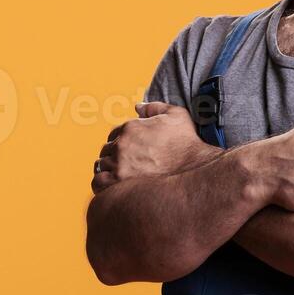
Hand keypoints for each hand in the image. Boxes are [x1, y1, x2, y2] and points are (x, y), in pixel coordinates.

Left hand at [92, 102, 215, 193]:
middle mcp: (121, 145)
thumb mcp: (177, 116)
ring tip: (123, 178)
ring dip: (109, 170)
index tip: (133, 153)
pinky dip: (103, 184)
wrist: (195, 173)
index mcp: (131, 127)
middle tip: (130, 167)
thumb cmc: (188, 145)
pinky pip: (98, 182)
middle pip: (107, 150)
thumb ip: (155, 107)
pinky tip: (115, 188)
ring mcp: (118, 165)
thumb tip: (137, 106)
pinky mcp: (117, 184)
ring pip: (101, 166)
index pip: (115, 134)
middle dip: (116, 156)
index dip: (123, 143)